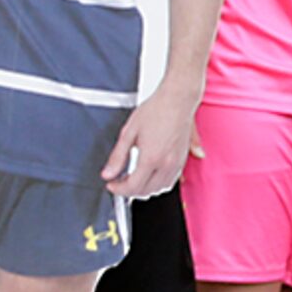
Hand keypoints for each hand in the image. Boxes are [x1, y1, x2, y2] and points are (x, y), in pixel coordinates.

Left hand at [105, 84, 198, 199]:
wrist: (177, 100)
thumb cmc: (155, 110)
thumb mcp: (128, 132)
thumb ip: (117, 157)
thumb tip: (108, 173)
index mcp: (150, 158)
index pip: (133, 186)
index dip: (119, 189)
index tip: (111, 184)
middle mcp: (166, 164)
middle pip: (147, 191)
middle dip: (131, 190)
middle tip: (120, 182)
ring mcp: (177, 163)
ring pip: (161, 188)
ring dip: (146, 189)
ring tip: (134, 179)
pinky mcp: (183, 159)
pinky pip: (172, 180)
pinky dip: (159, 183)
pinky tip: (151, 175)